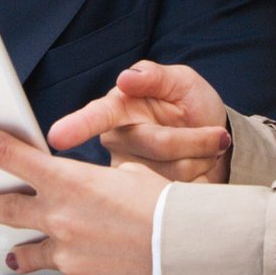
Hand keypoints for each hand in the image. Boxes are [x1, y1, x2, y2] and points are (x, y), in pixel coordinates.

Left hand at [0, 116, 165, 274]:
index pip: (2, 152)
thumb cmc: (161, 207)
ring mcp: (64, 251)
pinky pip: (58, 273)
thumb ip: (93, 180)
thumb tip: (89, 187)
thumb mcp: (126, 175)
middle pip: (0, 207)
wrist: (180, 247)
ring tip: (9, 255)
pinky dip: (61, 269)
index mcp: (66, 179)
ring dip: (14, 252)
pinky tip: (68, 267)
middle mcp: (57, 215)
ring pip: (22, 251)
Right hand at [48, 62, 232, 183]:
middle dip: (194, 138)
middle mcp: (119, 142)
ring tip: (206, 147)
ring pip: (172, 169)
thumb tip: (126, 77)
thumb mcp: (181, 81)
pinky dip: (201, 174)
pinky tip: (199, 166)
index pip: (96, 117)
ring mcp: (132, 174)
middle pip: (155, 143)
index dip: (77, 126)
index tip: (57, 136)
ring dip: (201, 156)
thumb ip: (154, 75)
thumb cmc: (192, 105)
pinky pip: (178, 189)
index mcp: (118, 108)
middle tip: (216, 135)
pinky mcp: (146, 199)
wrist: (218, 142)